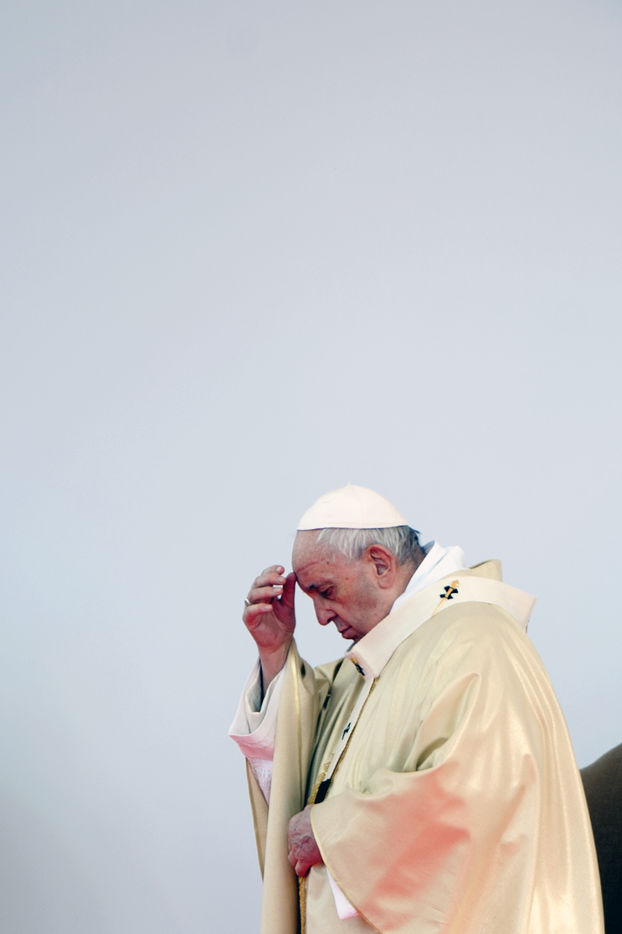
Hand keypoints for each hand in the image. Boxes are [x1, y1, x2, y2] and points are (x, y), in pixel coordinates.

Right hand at [244, 565, 296, 687]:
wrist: (281, 643)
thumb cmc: (283, 623)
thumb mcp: (289, 605)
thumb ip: (290, 591)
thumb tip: (292, 574)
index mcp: (266, 592)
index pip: (265, 576)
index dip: (271, 571)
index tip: (282, 568)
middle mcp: (257, 598)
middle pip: (258, 582)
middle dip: (269, 578)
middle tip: (281, 579)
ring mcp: (251, 608)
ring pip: (253, 594)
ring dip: (266, 591)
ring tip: (279, 591)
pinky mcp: (248, 620)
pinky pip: (251, 611)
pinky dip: (260, 607)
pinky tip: (270, 607)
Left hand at [288, 806, 322, 876]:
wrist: (329, 827)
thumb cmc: (324, 818)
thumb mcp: (314, 810)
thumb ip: (309, 812)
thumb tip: (309, 811)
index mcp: (294, 824)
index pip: (292, 834)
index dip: (299, 839)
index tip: (305, 841)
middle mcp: (293, 837)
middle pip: (291, 846)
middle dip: (298, 850)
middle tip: (306, 851)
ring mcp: (297, 849)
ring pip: (292, 859)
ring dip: (298, 861)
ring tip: (306, 862)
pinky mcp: (303, 860)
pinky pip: (299, 869)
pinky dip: (303, 870)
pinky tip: (308, 870)